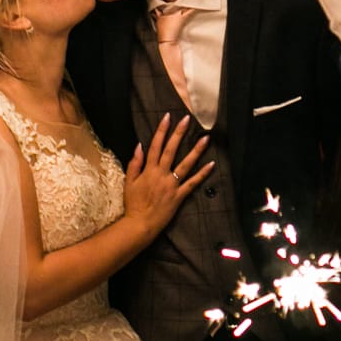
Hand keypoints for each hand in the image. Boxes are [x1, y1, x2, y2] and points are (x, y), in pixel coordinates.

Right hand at [122, 115, 212, 230]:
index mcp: (149, 170)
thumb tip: (139, 145)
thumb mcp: (129, 182)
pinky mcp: (179, 196)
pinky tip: (211, 164)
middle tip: (187, 119)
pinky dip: (202, 174)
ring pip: (185, 164)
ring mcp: (172, 185)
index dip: (162, 131)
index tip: (167, 117)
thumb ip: (135, 163)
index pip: (155, 146)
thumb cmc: (133, 203)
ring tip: (205, 138)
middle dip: (179, 133)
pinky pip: (193, 183)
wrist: (140, 223)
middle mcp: (161, 174)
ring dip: (196, 151)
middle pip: (171, 150)